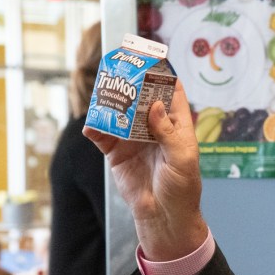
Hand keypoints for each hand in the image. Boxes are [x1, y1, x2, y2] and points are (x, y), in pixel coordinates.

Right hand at [84, 79, 207, 260]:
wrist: (163, 216)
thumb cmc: (182, 189)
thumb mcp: (183, 159)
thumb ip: (169, 132)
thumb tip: (156, 105)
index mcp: (177, 127)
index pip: (172, 94)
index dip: (164, 75)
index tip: (153, 58)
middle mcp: (154, 128)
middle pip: (141, 98)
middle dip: (131, 83)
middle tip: (119, 68)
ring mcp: (134, 139)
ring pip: (120, 112)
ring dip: (110, 102)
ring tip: (101, 91)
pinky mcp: (116, 152)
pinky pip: (102, 135)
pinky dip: (95, 127)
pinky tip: (92, 125)